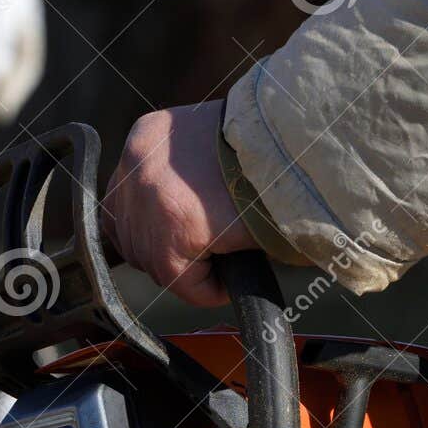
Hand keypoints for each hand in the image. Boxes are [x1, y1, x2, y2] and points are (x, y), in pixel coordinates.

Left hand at [100, 102, 255, 305]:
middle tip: (208, 255)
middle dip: (166, 254)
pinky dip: (208, 290)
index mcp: (147, 137)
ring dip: (191, 271)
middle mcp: (136, 163)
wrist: (305, 148)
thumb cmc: (273, 150)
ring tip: (226, 260)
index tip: (182, 240)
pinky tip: (233, 278)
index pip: (122, 202)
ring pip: (155, 263)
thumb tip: (171, 221)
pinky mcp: (174, 234)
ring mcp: (149, 200)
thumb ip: (181, 175)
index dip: (151, 229)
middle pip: (132, 236)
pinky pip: (185, 284)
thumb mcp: (211, 148)